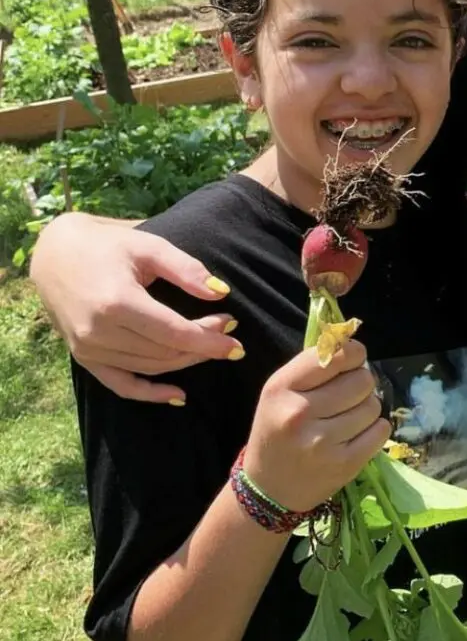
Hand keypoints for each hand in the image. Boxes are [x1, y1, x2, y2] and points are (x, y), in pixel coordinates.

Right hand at [30, 213, 243, 404]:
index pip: (175, 332)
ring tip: (211, 345)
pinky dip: (150, 394)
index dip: (209, 336)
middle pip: (165, 351)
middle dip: (203, 346)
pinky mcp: (83, 357)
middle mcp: (99, 332)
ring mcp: (88, 349)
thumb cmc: (108, 244)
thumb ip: (186, 269)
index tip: (236, 332)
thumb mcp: (149, 247)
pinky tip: (179, 395)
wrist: (56, 254)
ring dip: (186, 361)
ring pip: (150, 367)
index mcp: (117, 303)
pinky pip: (120, 384)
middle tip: (229, 330)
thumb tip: (221, 292)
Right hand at [243, 340, 390, 512]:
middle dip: (361, 383)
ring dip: (367, 408)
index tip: (354, 359)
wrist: (268, 490)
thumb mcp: (281, 391)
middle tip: (350, 394)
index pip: (335, 356)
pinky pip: (381, 431)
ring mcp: (323, 442)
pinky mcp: (344, 465)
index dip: (353, 353)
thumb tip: (351, 342)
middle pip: (361, 380)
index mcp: (282, 388)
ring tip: (349, 417)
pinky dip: (375, 429)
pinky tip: (357, 433)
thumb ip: (313, 365)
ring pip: (373, 406)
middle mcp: (300, 413)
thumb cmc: (277, 432)